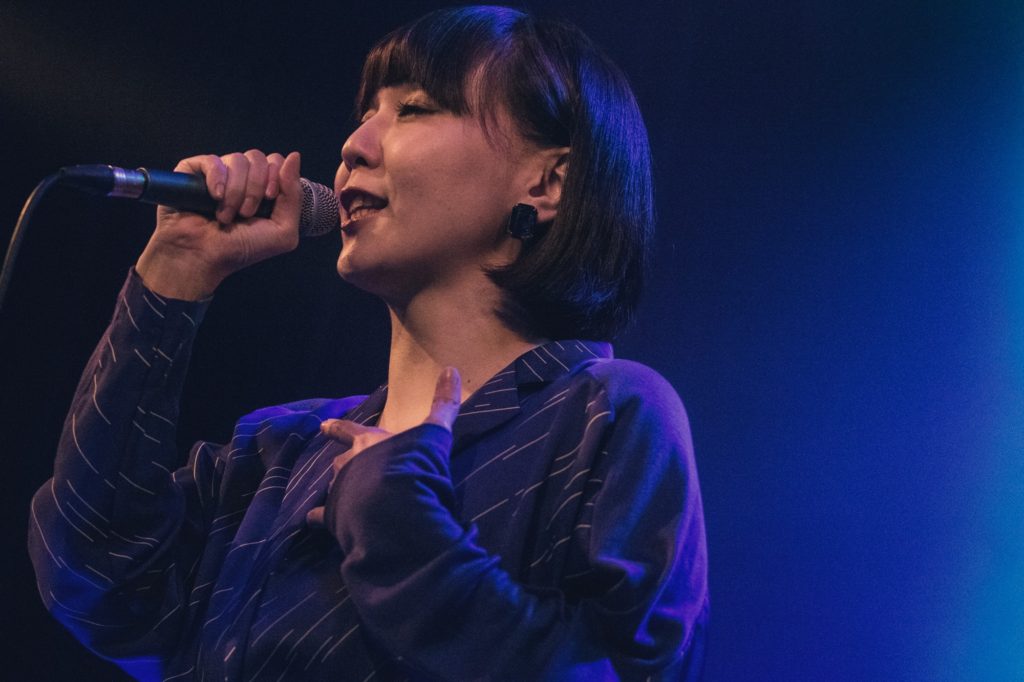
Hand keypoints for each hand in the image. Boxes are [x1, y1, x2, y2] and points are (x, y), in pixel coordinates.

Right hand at [135, 149, 302, 298]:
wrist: (204, 256)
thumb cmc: (242, 248)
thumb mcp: (283, 231)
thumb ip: (294, 196)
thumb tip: (294, 156)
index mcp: (263, 188)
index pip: (276, 162)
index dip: (276, 176)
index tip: (269, 198)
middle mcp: (242, 178)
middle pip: (258, 158)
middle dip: (256, 187)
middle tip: (246, 213)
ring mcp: (218, 173)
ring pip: (237, 159)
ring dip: (236, 191)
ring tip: (227, 216)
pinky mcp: (194, 172)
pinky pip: (212, 160)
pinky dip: (217, 179)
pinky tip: (215, 197)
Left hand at [305, 367, 461, 527]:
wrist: (394, 504)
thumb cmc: (412, 464)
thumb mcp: (432, 433)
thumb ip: (442, 404)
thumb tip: (451, 369)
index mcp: (367, 442)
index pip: (348, 430)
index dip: (337, 428)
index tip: (323, 426)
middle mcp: (348, 464)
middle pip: (340, 462)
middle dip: (344, 465)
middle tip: (344, 468)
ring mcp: (339, 491)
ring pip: (333, 488)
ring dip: (338, 491)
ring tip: (343, 497)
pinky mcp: (335, 517)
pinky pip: (321, 517)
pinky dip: (318, 519)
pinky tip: (315, 522)